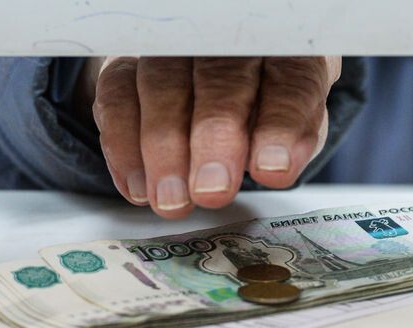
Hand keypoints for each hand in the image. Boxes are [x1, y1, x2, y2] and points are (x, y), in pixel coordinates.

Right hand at [85, 56, 341, 218]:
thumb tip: (277, 168)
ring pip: (162, 85)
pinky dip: (123, 147)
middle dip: (214, 139)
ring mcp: (172, 50)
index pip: (287, 80)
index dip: (279, 125)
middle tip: (212, 191)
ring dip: (163, 149)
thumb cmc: (263, 110)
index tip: (272, 169)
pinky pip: (117, 98)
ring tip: (172, 200)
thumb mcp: (295, 126)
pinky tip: (139, 188)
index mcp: (282, 53)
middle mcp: (225, 43)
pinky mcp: (127, 65)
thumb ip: (293, 142)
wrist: (219, 92)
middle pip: (220, 79)